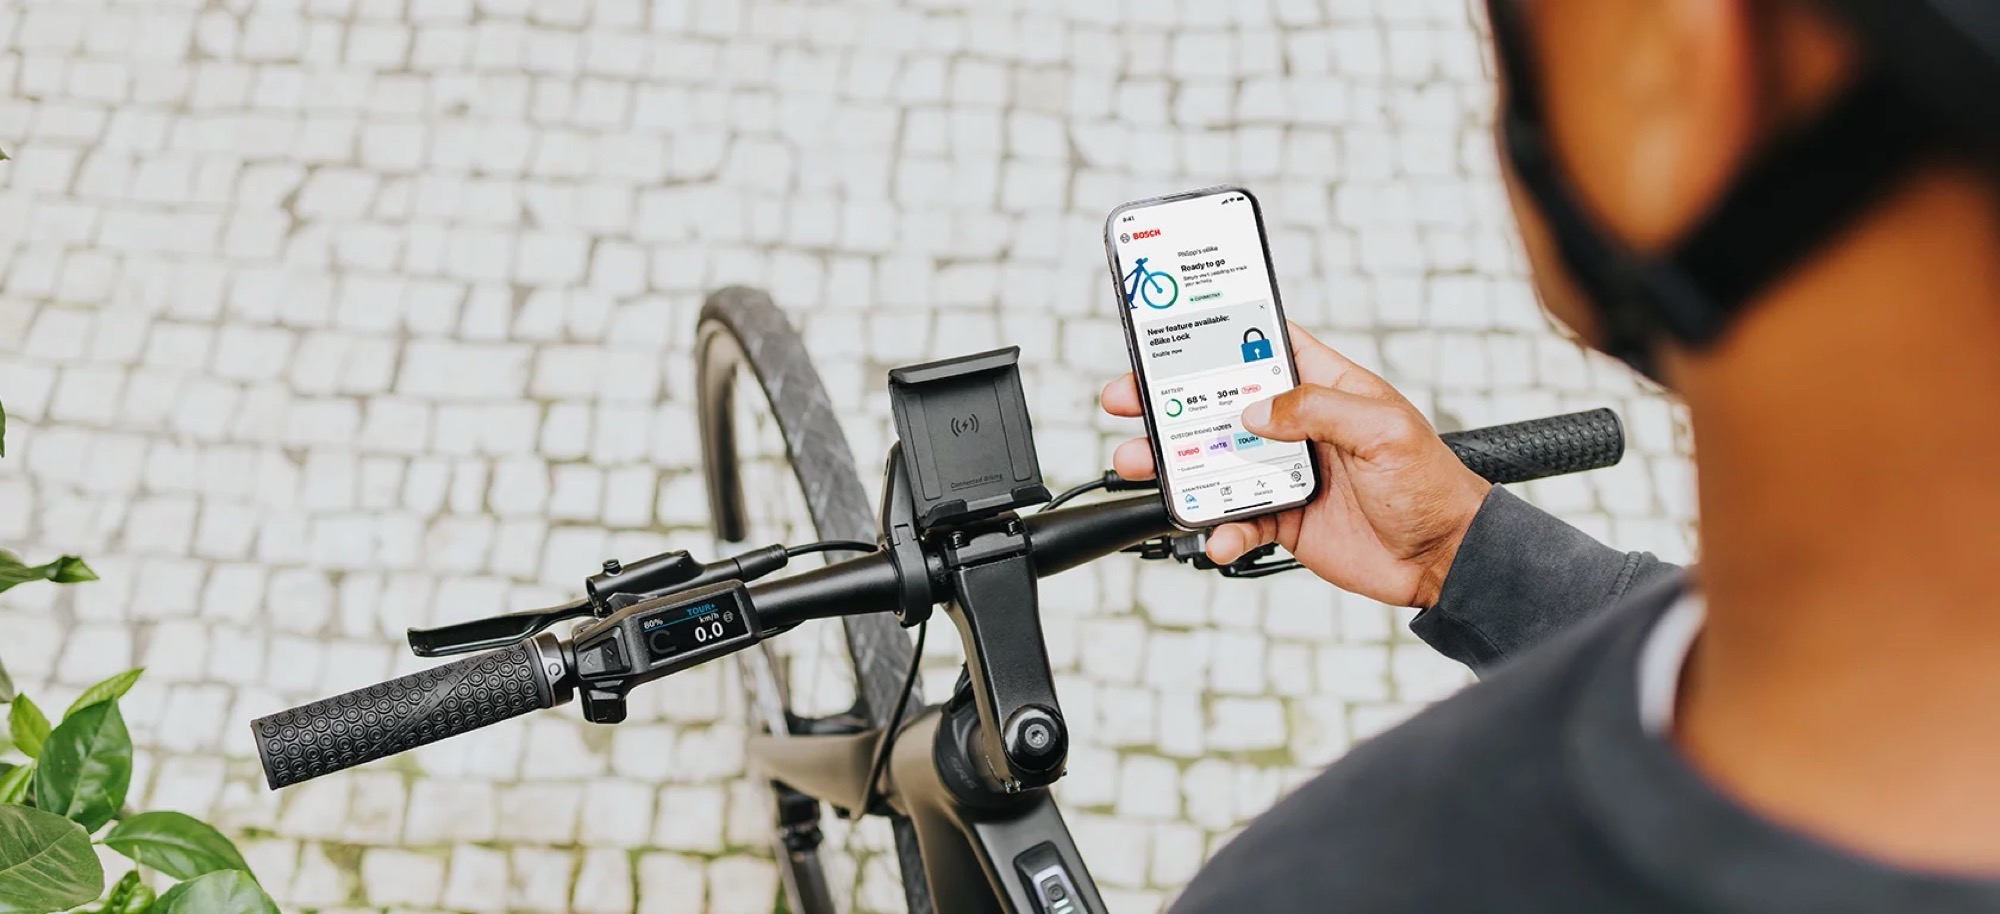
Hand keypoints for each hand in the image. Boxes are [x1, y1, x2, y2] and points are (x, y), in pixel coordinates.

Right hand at [1101, 323, 1492, 608]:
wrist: (1443, 558)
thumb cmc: (1432, 483)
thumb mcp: (1383, 430)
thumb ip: (1318, 411)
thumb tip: (1255, 412)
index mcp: (1324, 386)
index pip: (1261, 347)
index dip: (1217, 336)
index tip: (1170, 331)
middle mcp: (1297, 425)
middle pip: (1219, 405)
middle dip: (1169, 402)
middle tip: (1125, 400)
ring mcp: (1285, 472)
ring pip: (1214, 462)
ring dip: (1175, 466)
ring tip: (1140, 465)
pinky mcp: (1283, 518)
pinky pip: (1237, 518)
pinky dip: (1220, 529)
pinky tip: (1217, 535)